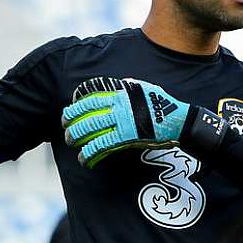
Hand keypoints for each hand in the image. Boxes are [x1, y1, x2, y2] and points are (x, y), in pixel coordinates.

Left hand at [62, 77, 227, 167]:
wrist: (177, 120)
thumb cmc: (162, 104)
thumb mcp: (144, 89)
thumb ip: (129, 87)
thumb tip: (119, 84)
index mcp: (121, 95)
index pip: (92, 99)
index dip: (77, 106)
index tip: (68, 111)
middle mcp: (118, 107)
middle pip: (87, 114)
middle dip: (72, 121)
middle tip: (65, 127)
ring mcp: (121, 122)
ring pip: (91, 129)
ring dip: (77, 137)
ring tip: (71, 142)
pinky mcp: (126, 137)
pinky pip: (102, 145)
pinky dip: (90, 152)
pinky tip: (84, 158)